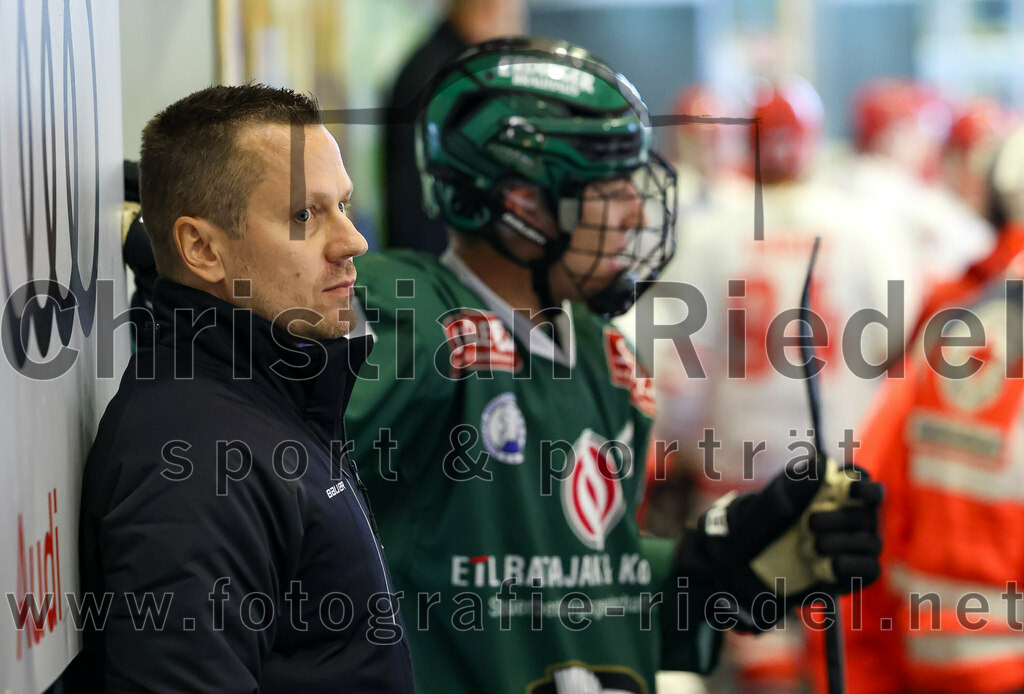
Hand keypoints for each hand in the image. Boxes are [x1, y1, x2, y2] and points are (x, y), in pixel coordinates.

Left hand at [672, 458, 882, 630]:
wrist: (741, 570)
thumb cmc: (753, 529)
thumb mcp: (765, 507)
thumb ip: (792, 487)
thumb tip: (823, 463)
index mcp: (829, 493)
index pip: (862, 482)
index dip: (864, 485)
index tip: (850, 489)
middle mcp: (846, 517)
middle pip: (869, 513)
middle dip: (844, 518)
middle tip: (811, 524)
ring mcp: (850, 546)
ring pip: (871, 542)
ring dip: (845, 543)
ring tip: (812, 546)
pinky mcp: (849, 574)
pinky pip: (870, 570)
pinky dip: (853, 567)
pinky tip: (827, 566)